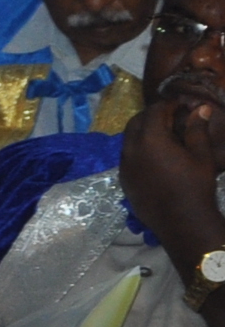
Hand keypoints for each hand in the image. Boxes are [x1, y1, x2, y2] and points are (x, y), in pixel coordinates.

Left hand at [118, 87, 224, 258]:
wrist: (181, 221)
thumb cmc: (195, 185)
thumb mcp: (201, 155)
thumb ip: (197, 129)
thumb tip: (201, 108)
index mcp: (150, 139)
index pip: (153, 112)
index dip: (167, 105)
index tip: (180, 105)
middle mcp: (130, 149)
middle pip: (135, 122)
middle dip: (151, 116)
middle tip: (169, 117)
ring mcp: (124, 165)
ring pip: (128, 139)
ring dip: (142, 132)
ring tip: (162, 136)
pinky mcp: (123, 179)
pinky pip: (126, 156)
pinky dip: (137, 149)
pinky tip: (153, 156)